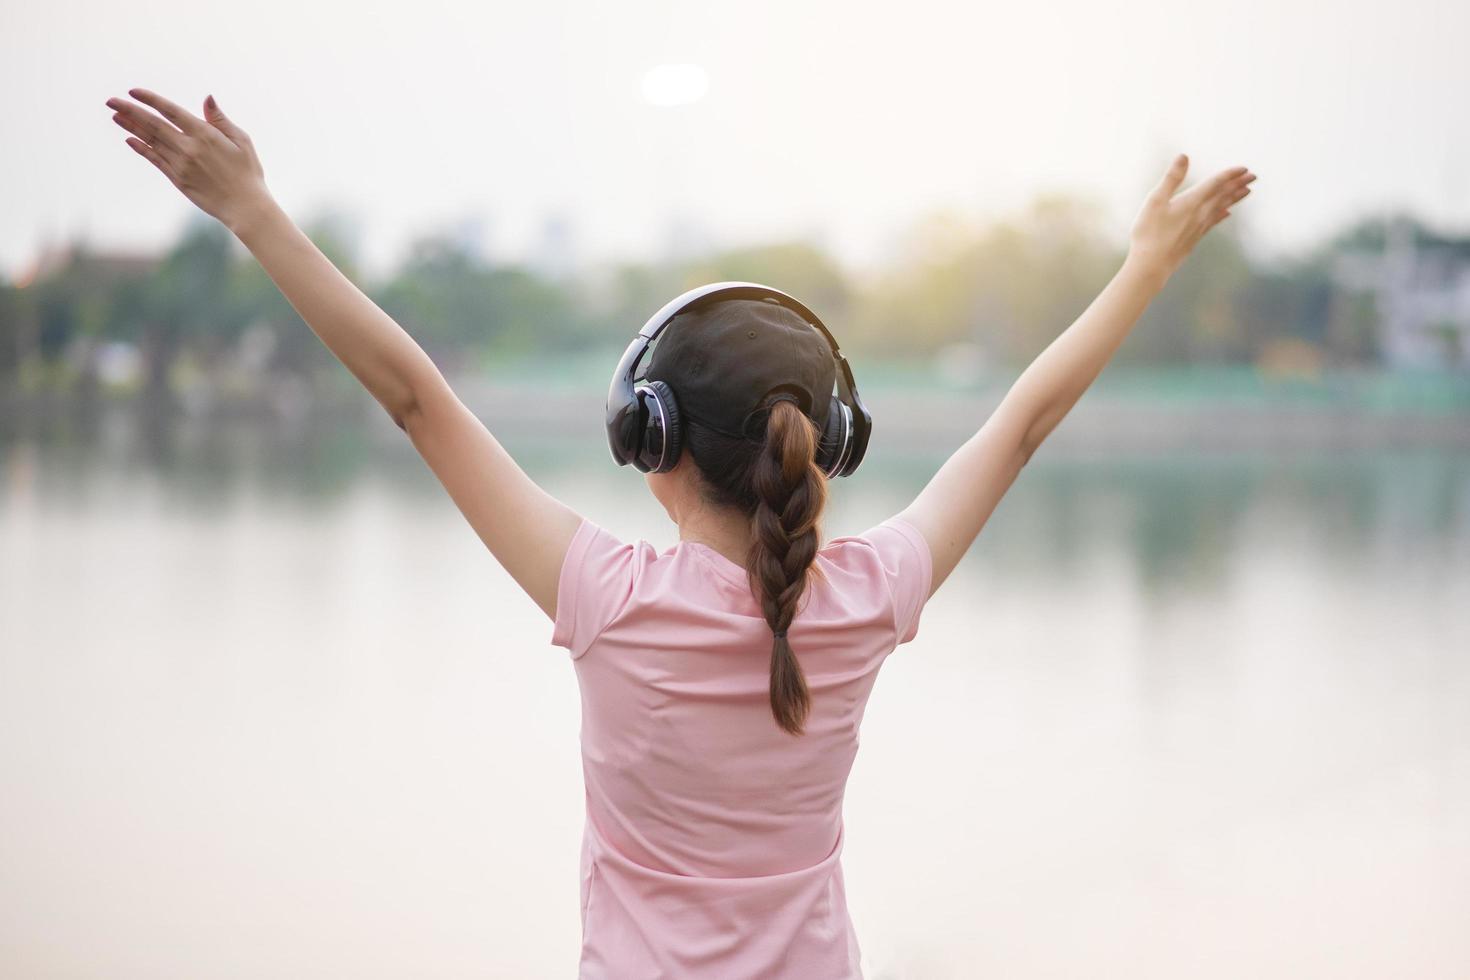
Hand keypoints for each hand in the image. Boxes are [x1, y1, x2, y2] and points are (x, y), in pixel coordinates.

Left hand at [105, 88, 274, 234]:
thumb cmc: (248, 173)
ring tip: (115, 115)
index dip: (150, 100)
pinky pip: (154, 160)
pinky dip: (141, 148)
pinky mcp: (178, 179)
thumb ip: (220, 120)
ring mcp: (181, 164)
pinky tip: (129, 139)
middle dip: (130, 110)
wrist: (245, 207)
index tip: (133, 92)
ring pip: (150, 141)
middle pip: (153, 124)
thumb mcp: (242, 141)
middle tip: (110, 100)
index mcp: (205, 135)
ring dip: (131, 127)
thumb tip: (207, 98)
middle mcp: (189, 148)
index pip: (171, 111)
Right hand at [1127, 154, 1256, 277]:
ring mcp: (1199, 227)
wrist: (1151, 265)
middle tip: (1254, 176)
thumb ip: (1171, 178)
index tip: (1244, 168)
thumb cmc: (1148, 233)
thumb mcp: (1155, 200)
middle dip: (1238, 184)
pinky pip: (1213, 222)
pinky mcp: (1195, 238)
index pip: (1216, 184)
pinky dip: (1222, 215)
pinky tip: (1227, 214)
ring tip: (1247, 191)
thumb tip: (1183, 156)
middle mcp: (1200, 214)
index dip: (1230, 174)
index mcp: (1192, 202)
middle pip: (1223, 195)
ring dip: (1235, 198)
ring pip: (1222, 208)